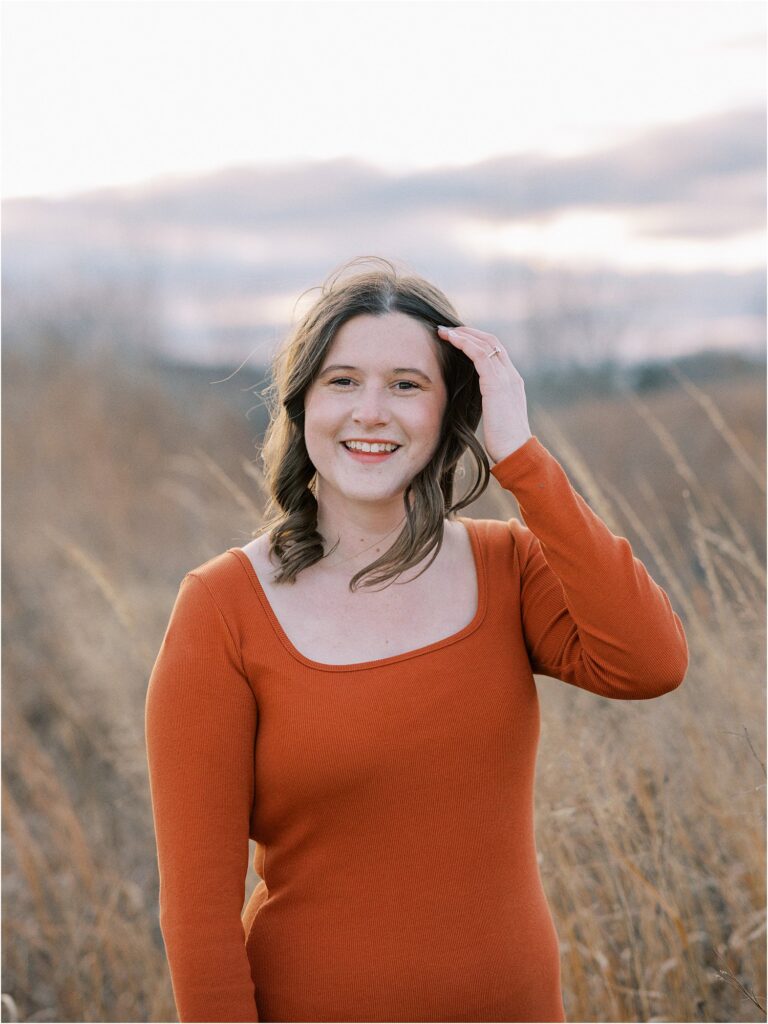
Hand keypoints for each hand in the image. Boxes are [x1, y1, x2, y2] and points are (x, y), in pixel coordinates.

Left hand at [436, 325, 531, 463]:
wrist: (516, 451)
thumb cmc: (503, 441)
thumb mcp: (496, 417)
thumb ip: (488, 403)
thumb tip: (473, 403)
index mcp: (512, 382)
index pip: (496, 352)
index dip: (477, 341)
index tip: (457, 339)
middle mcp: (511, 375)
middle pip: (491, 341)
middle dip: (469, 332)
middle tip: (447, 330)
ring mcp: (506, 377)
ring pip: (485, 343)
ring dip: (462, 334)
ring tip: (443, 331)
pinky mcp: (496, 383)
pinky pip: (479, 354)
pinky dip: (464, 343)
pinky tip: (450, 339)